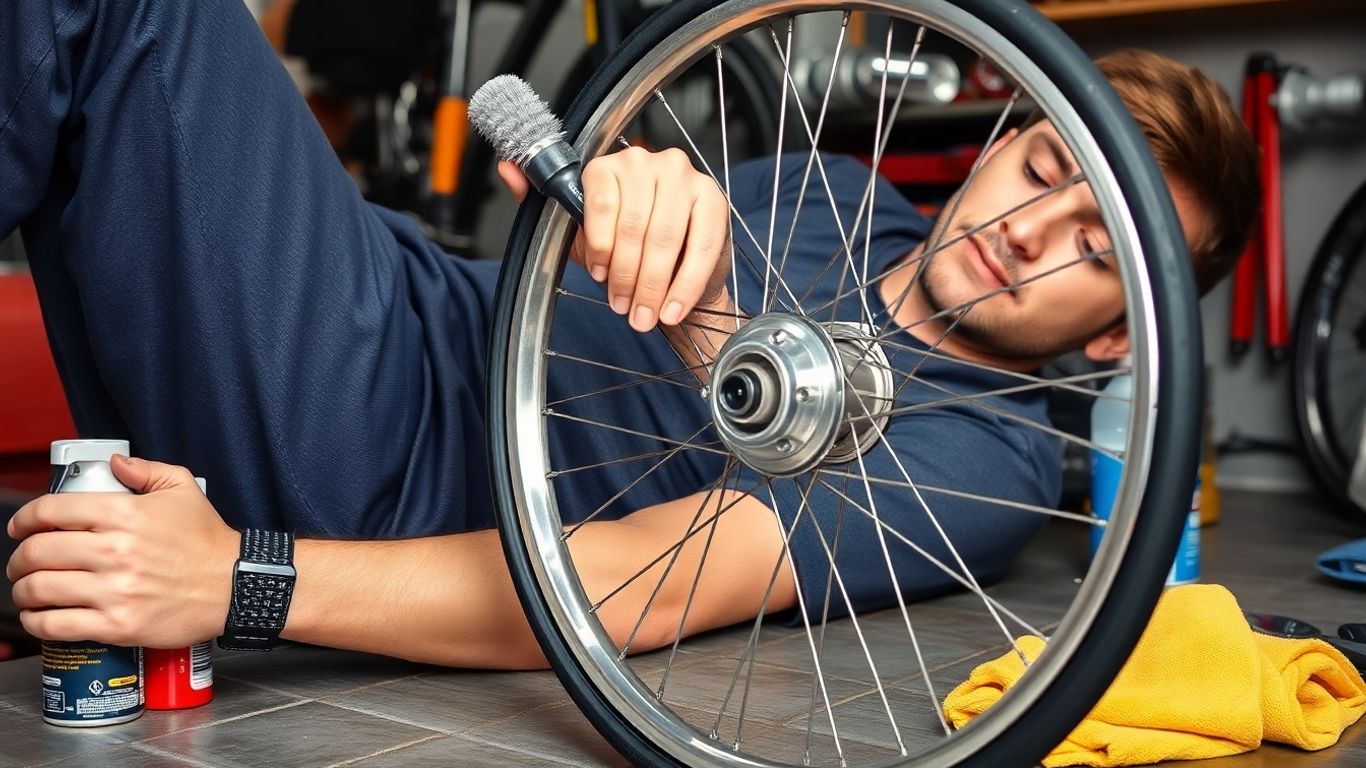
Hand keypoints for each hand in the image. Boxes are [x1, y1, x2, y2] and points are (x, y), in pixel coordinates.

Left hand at [6, 456, 237, 647]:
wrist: (236, 586)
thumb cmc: (208, 543)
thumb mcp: (184, 490)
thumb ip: (146, 469)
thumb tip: (114, 463)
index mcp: (125, 514)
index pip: (52, 511)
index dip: (25, 518)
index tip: (20, 527)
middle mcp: (115, 552)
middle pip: (38, 553)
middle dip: (19, 559)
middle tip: (22, 563)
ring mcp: (114, 591)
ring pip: (40, 590)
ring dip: (22, 591)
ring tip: (27, 591)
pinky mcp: (118, 625)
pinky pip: (56, 625)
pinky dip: (36, 622)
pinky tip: (38, 617)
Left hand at [498, 146, 732, 331]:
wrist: (676, 264)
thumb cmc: (626, 246)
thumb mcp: (580, 230)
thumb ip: (542, 198)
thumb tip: (508, 169)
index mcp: (610, 164)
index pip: (600, 200)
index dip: (599, 246)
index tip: (601, 276)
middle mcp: (648, 161)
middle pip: (634, 225)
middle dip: (627, 276)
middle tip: (625, 308)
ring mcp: (684, 178)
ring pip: (664, 238)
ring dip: (653, 286)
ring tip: (646, 314)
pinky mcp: (713, 201)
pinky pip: (699, 247)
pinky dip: (684, 286)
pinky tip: (673, 308)